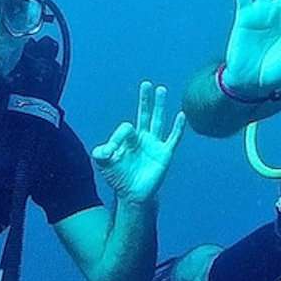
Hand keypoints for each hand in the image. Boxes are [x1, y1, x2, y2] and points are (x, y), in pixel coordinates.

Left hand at [92, 81, 185, 204]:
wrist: (132, 195)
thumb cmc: (119, 178)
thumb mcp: (103, 163)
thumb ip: (100, 152)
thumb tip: (107, 148)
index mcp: (129, 139)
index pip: (126, 127)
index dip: (118, 136)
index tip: (111, 151)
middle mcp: (143, 138)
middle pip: (145, 114)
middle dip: (145, 100)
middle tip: (146, 84)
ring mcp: (155, 145)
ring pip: (158, 121)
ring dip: (159, 106)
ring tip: (161, 90)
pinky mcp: (164, 154)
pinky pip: (173, 138)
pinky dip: (177, 127)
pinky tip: (181, 115)